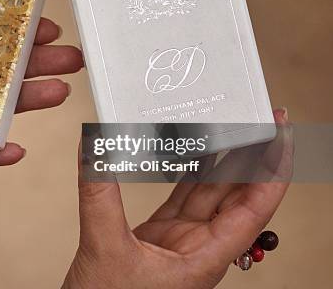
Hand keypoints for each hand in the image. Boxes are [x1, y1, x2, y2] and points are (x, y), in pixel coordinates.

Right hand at [63, 109, 290, 288]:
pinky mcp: (158, 237)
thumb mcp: (104, 249)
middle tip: (257, 117)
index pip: (254, 209)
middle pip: (236, 195)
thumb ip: (99, 193)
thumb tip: (94, 147)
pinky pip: (181, 197)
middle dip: (250, 156)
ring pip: (208, 193)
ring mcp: (179, 242)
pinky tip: (190, 151)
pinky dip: (185, 172)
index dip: (273, 170)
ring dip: (219, 160)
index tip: (282, 135)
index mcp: (204, 259)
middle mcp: (199, 248)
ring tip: (228, 124)